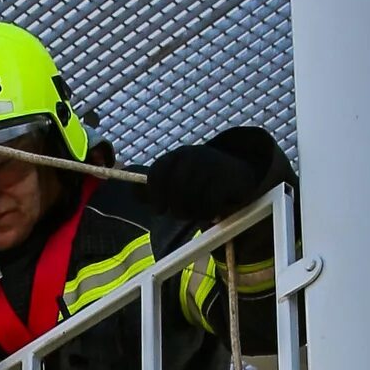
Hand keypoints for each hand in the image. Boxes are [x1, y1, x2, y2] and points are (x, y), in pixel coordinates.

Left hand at [142, 126, 292, 225]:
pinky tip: (212, 210)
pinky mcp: (226, 179)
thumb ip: (152, 189)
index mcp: (177, 156)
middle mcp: (192, 156)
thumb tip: (132, 192)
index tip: (160, 208)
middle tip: (184, 211)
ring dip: (194, 213)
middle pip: (173, 192)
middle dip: (176, 209)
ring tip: (200, 209)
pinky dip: (208, 213)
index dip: (155, 196)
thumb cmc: (200, 182)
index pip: (156, 175)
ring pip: (190, 201)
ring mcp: (210, 165)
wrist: (237, 174)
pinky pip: (207, 206)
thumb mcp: (175, 181)